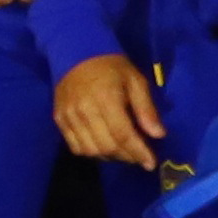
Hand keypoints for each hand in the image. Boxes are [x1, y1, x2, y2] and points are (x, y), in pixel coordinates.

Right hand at [54, 53, 163, 169]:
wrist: (77, 53)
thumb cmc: (112, 67)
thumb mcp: (136, 81)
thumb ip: (146, 109)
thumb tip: (158, 135)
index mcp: (106, 99)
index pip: (122, 134)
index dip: (138, 152)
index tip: (151, 164)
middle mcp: (84, 111)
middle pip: (106, 146)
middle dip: (127, 156)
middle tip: (140, 157)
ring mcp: (69, 117)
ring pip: (90, 150)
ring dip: (110, 157)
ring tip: (125, 153)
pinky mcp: (59, 120)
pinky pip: (75, 146)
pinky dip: (92, 153)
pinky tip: (105, 148)